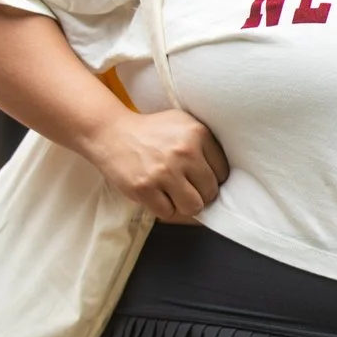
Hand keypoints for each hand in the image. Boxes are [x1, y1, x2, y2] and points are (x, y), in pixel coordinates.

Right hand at [78, 108, 227, 222]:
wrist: (111, 133)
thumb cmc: (152, 131)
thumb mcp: (184, 124)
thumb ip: (206, 143)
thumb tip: (225, 176)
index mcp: (198, 134)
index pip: (223, 173)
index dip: (213, 180)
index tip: (200, 179)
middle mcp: (184, 152)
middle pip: (210, 192)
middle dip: (200, 194)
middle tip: (186, 189)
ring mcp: (164, 171)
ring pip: (193, 206)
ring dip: (185, 205)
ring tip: (175, 195)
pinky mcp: (144, 188)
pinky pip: (168, 213)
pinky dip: (164, 209)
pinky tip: (157, 196)